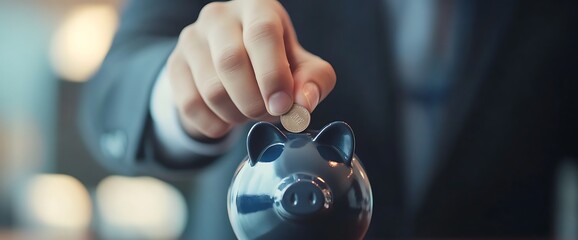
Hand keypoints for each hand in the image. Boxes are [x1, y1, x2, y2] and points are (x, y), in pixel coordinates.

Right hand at [166, 0, 335, 138]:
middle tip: (267, 115)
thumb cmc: (276, 61)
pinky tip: (227, 120)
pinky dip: (215, 124)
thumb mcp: (304, 67)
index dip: (273, 74)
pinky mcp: (175, 65)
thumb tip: (304, 103)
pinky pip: (191, 105)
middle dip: (254, 101)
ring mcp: (191, 39)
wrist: (234, 65)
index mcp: (257, 7)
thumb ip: (314, 81)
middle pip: (231, 62)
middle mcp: (219, 15)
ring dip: (236, 115)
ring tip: (249, 113)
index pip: (261, 33)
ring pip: (211, 90)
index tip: (283, 106)